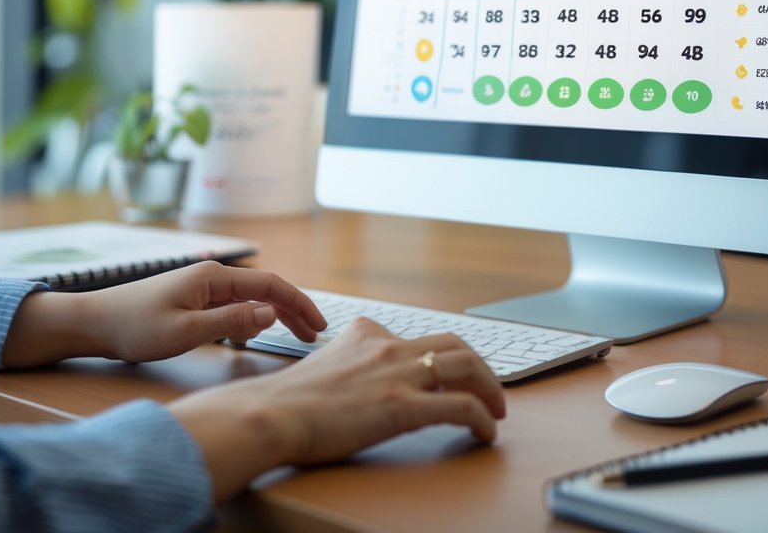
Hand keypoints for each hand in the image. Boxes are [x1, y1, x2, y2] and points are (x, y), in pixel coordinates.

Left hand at [2, 261, 325, 366]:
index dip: (299, 304)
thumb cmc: (135, 327)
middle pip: (265, 290)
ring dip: (273, 317)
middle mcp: (213, 277)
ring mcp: (203, 288)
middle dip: (292, 311)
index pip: (271, 285)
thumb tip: (272, 314)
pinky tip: (248, 341)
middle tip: (313, 336)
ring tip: (292, 338)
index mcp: (215, 278)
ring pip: (251, 299)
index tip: (319, 326)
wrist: (94, 324)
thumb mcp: (186, 331)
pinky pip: (233, 307)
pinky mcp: (193, 300)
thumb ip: (231, 322)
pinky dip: (250, 321)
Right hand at [167, 318, 506, 502]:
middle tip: (489, 390)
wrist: (270, 415)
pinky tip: (485, 433)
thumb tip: (355, 380)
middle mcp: (387, 346)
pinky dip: (482, 419)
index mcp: (366, 333)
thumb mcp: (323, 366)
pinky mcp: (402, 406)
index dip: (441, 356)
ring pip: (467, 367)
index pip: (417, 337)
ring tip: (497, 411)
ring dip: (491, 389)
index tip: (450, 372)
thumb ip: (347, 362)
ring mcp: (397, 374)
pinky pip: (461, 407)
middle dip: (480, 367)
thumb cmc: (287, 402)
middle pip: (455, 344)